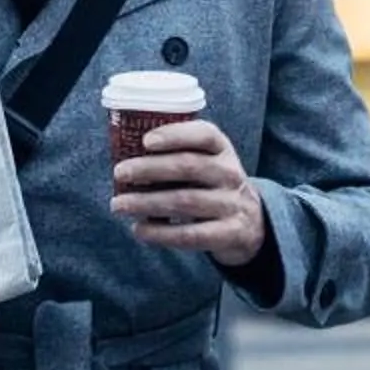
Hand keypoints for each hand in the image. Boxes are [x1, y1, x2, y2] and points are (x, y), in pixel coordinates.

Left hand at [111, 119, 266, 268]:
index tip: (145, 141)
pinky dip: (161, 233)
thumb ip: (175, 155)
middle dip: (150, 168)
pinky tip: (139, 229)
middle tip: (119, 173)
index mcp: (222, 149)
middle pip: (189, 166)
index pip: (204, 135)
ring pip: (185, 201)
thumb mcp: (205, 162)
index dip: (174, 135)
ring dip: (147, 202)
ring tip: (118, 204)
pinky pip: (191, 234)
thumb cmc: (211, 184)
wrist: (250, 223)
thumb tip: (125, 157)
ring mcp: (232, 204)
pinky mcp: (229, 233)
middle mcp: (230, 174)